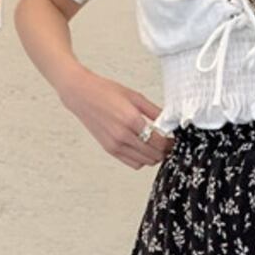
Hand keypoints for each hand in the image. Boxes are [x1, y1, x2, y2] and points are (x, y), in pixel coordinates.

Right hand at [58, 65, 172, 168]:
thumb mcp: (134, 96)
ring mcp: (115, 145)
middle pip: (154, 154)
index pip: (159, 141)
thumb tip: (168, 120)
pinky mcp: (110, 149)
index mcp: (131, 119)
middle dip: (164, 151)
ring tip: (156, 147)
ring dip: (154, 156)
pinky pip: (133, 163)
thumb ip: (153, 110)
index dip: (170, 143)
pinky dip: (142, 160)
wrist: (81, 94)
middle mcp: (123, 135)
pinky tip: (143, 149)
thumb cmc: (104, 91)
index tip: (173, 140)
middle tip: (168, 144)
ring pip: (145, 162)